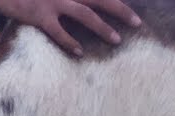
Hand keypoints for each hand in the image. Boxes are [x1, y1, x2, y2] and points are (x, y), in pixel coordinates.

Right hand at [0, 0, 142, 56]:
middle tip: (137, 22)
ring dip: (103, 27)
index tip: (130, 10)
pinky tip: (79, 52)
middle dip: (120, 9)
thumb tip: (78, 7)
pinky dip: (70, 42)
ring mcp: (52, 1)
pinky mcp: (38, 15)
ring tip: (117, 40)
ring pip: (85, 14)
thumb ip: (67, 1)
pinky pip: (58, 31)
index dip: (114, 1)